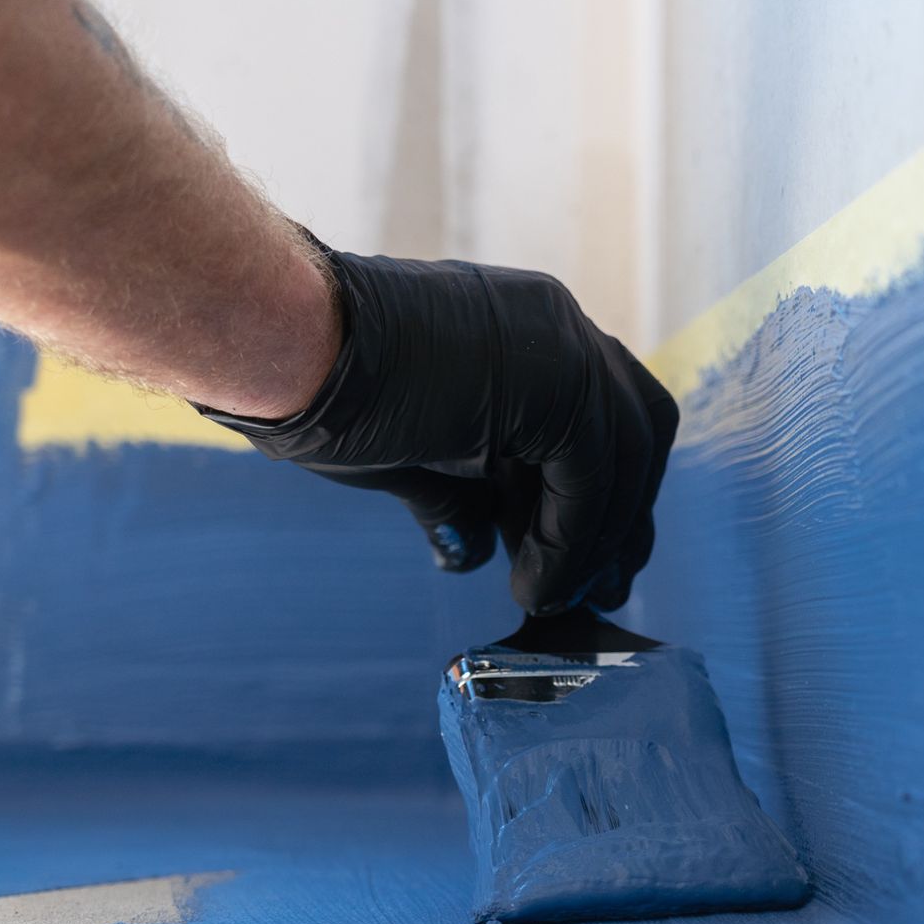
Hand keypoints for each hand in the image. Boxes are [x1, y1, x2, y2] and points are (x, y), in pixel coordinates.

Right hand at [196, 243, 677, 614]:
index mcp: (529, 332)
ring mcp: (561, 342)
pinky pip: (590, 476)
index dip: (606, 498)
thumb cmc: (323, 388)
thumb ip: (460, 494)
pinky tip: (532, 583)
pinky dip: (570, 540)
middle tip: (601, 590)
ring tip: (548, 598)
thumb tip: (473, 549)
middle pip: (637, 430)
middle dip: (621, 519)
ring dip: (592, 541)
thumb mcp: (411, 452)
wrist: (287, 344)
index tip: (591, 566)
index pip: (606, 416)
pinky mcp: (555, 376)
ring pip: (624, 457)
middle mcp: (558, 325)